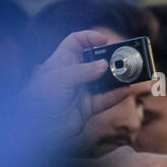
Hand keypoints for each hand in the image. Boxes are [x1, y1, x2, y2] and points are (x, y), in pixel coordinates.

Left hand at [21, 30, 140, 141]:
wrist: (36, 128)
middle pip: (94, 61)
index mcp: (61, 62)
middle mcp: (73, 75)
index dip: (89, 38)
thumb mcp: (59, 78)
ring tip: (129, 73)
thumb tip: (104, 65)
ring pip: (103, 81)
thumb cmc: (39, 99)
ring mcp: (81, 91)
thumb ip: (83, 71)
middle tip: (122, 57)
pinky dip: (117, 95)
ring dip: (116, 78)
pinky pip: (106, 99)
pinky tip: (127, 90)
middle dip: (108, 58)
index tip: (104, 40)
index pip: (76, 43)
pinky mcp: (87, 108)